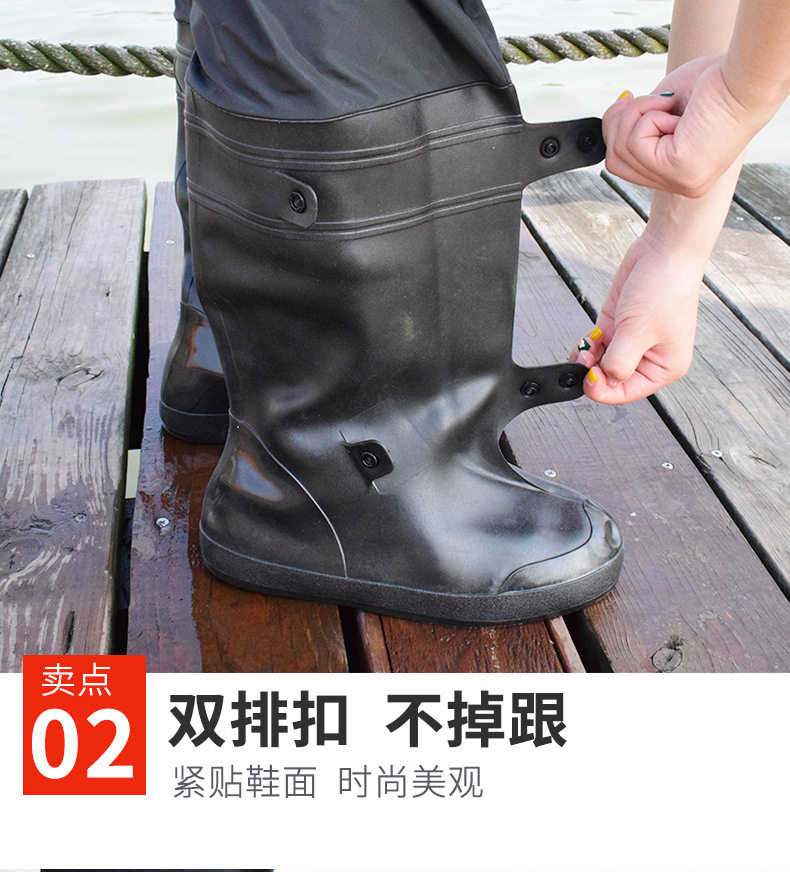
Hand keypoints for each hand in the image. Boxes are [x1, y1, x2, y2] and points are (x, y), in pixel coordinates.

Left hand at [570, 228, 702, 403]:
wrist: (664, 251)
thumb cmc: (664, 288)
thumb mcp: (637, 332)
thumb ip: (618, 362)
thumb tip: (603, 380)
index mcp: (664, 367)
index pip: (627, 392)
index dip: (603, 390)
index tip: (588, 379)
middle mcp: (649, 358)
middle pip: (612, 379)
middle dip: (594, 371)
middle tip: (586, 358)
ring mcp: (632, 342)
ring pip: (601, 363)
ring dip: (588, 358)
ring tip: (588, 345)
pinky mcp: (619, 326)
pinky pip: (598, 346)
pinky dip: (588, 346)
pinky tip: (587, 340)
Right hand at [603, 54, 761, 196]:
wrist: (746, 78)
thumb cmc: (716, 83)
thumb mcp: (664, 107)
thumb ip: (638, 124)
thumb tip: (612, 119)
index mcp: (680, 174)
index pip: (623, 164)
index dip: (616, 130)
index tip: (627, 98)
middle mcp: (681, 186)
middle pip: (614, 163)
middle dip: (621, 122)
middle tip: (645, 97)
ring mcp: (680, 184)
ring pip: (620, 152)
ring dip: (638, 114)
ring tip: (668, 102)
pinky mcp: (679, 172)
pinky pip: (636, 144)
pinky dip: (650, 116)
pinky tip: (676, 112)